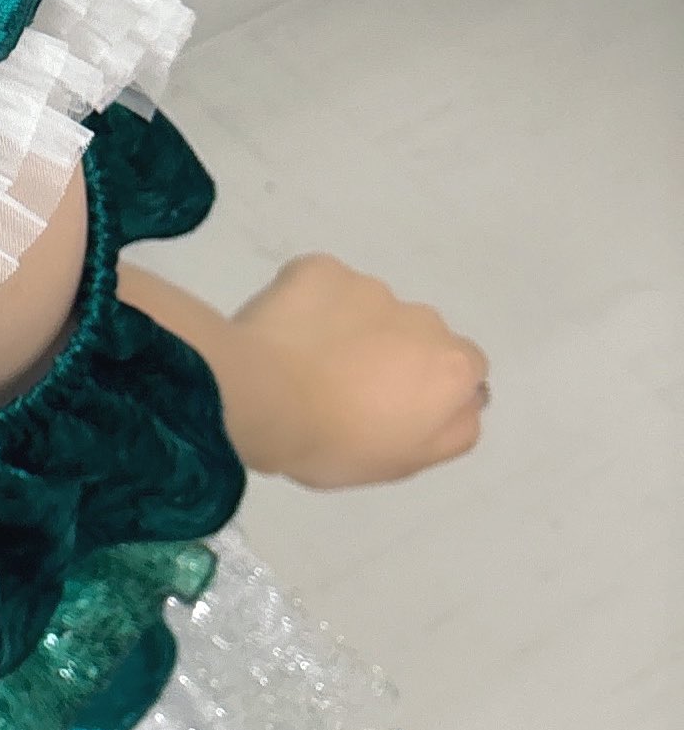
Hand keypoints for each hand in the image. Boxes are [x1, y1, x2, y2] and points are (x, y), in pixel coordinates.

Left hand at [217, 253, 490, 487]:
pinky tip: (284, 333)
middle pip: (417, 334)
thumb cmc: (335, 443)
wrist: (259, 399)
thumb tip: (469, 399)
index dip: (427, 387)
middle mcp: (422, 317)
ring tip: (305, 361)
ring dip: (348, 327)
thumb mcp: (407, 461)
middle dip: (390, 353)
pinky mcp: (320, 268)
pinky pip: (323, 286)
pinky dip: (309, 304)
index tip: (390, 406)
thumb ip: (453, 429)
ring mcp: (369, 287)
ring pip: (369, 307)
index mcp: (451, 367)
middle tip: (344, 386)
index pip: (462, 368)